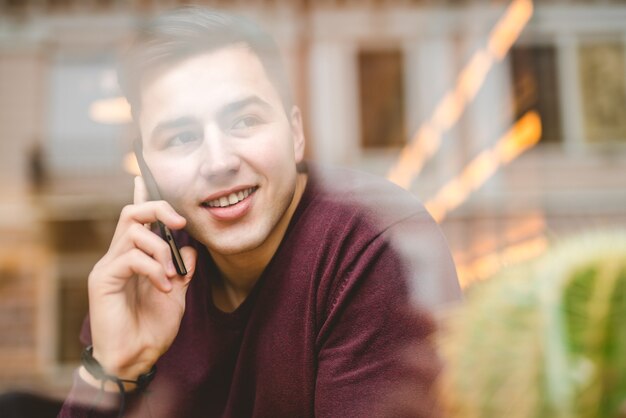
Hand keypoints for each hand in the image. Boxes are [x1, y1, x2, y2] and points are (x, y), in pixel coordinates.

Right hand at [82, 176, 196, 387]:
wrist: (136, 358)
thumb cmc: (153, 328)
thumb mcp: (177, 294)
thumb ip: (183, 269)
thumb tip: (190, 247)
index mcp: (134, 256)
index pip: (136, 219)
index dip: (142, 195)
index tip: (145, 175)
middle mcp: (118, 256)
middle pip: (131, 212)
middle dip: (158, 209)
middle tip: (180, 224)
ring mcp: (109, 266)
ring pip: (134, 231)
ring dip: (162, 250)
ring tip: (173, 277)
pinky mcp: (103, 279)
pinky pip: (131, 257)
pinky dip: (154, 268)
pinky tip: (165, 287)